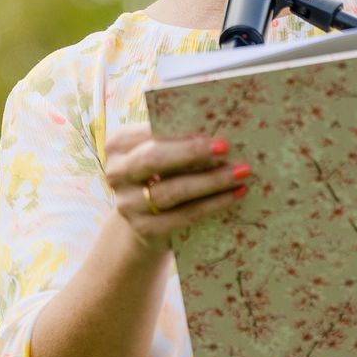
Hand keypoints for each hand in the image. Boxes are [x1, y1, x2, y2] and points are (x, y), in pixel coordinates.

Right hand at [103, 123, 249, 252]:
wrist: (146, 221)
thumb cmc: (161, 175)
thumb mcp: (161, 155)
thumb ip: (177, 140)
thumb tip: (217, 128)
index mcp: (117, 144)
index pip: (147, 133)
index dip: (177, 133)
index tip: (209, 128)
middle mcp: (115, 173)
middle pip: (153, 159)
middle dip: (192, 152)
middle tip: (226, 147)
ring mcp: (127, 204)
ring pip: (172, 190)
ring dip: (211, 180)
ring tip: (240, 172)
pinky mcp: (144, 228)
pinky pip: (184, 215)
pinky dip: (213, 204)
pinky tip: (235, 194)